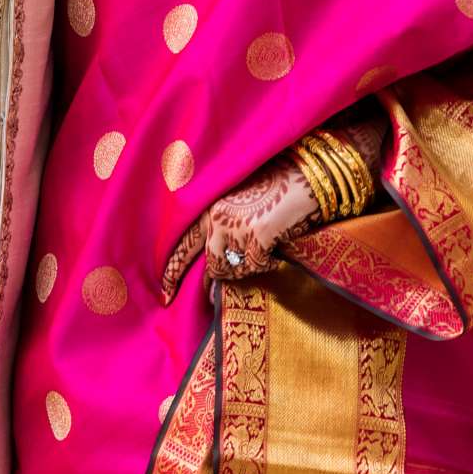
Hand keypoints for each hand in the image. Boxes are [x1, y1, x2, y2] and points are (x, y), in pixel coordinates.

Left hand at [161, 154, 319, 302]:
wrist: (308, 176)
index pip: (183, 243)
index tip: (164, 294)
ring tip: (261, 259)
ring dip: (246, 271)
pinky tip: (275, 257)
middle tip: (214, 297)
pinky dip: (266, 266)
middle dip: (215, 282)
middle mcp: (218, 215)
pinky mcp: (257, 234)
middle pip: (211, 264)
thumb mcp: (241, 202)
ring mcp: (236, 225)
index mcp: (210, 205)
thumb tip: (215, 268)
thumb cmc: (279, 189)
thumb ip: (224, 227)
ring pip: (232, 269)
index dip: (172, 270)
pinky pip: (256, 266)